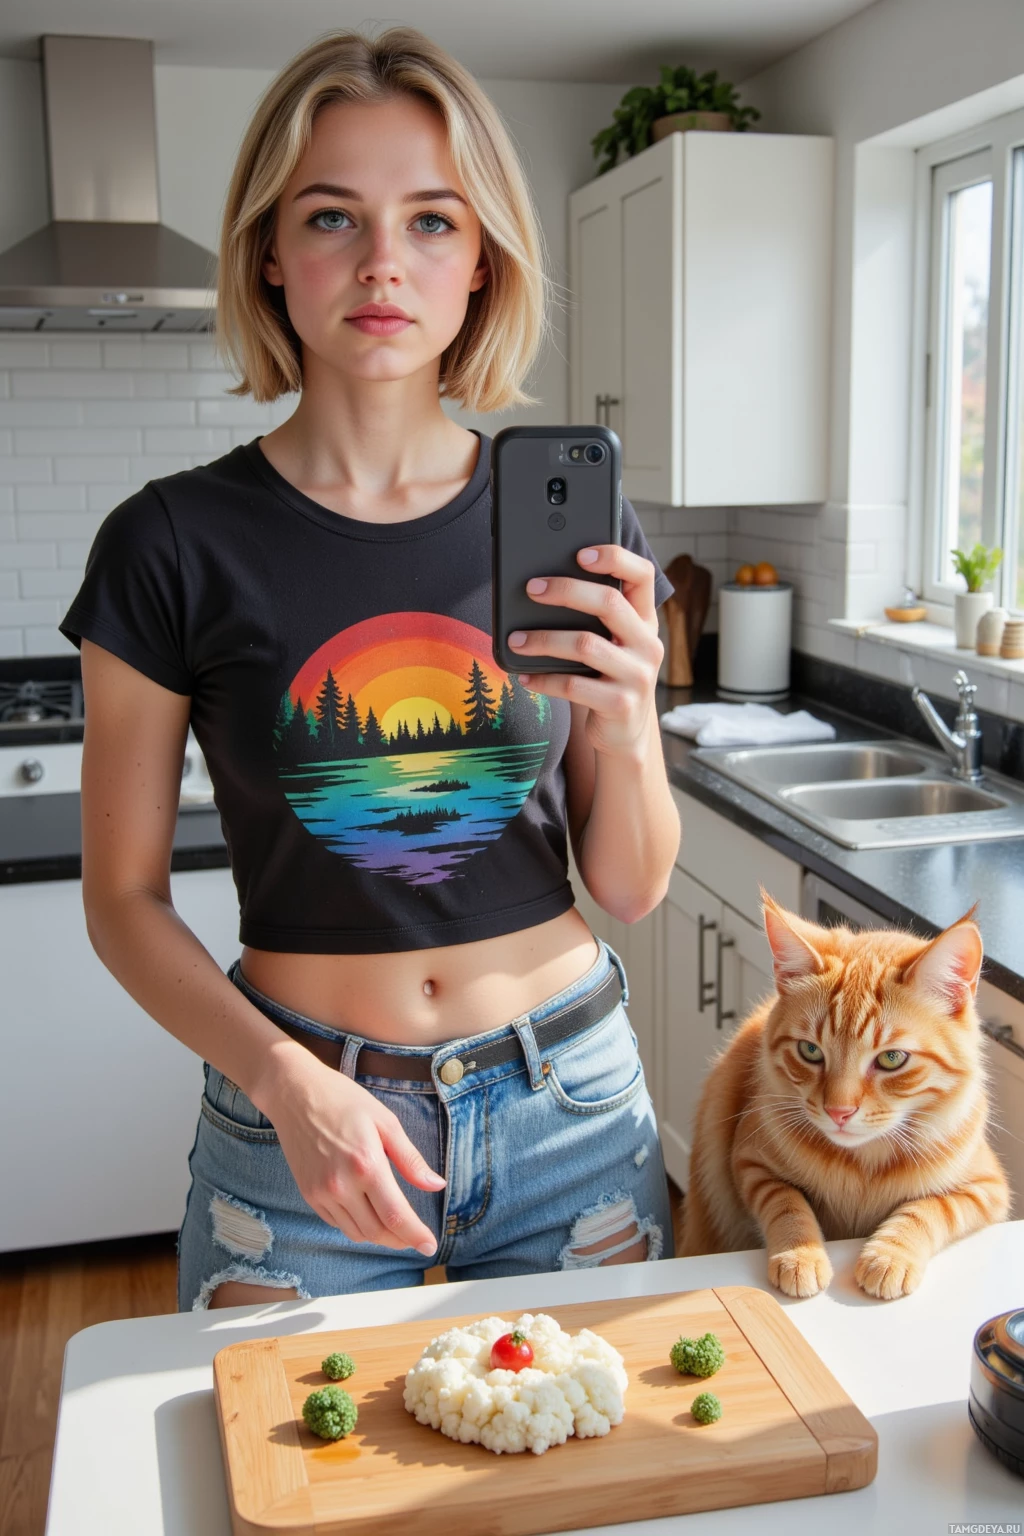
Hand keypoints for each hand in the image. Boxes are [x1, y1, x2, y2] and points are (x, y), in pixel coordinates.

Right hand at [261, 1053, 444, 1255]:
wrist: (295, 1094)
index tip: (430, 1246)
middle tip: (415, 1237)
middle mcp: (341, 1185)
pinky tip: (368, 1213)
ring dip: (379, 1236)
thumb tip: (437, 1185)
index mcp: (366, 1165)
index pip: (395, 1215)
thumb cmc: (343, 1101)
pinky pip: (337, 1223)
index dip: (415, 1236)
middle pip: (377, 1231)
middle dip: (400, 1240)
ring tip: (395, 1226)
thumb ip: (411, 1159)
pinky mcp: (309, 1195)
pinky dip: (357, 1225)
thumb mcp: (386, 1122)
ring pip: (356, 1232)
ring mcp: (321, 1193)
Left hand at [506, 545, 663, 759]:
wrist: (625, 735)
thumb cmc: (607, 679)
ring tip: (516, 640)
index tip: (580, 552)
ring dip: (543, 639)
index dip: (614, 558)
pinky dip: (543, 680)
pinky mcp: (620, 705)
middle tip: (532, 589)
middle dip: (565, 590)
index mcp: (645, 621)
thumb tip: (541, 587)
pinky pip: (573, 685)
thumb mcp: (611, 645)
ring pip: (585, 644)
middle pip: (608, 603)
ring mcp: (637, 676)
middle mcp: (647, 644)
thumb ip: (594, 620)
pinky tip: (524, 677)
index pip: (643, 575)